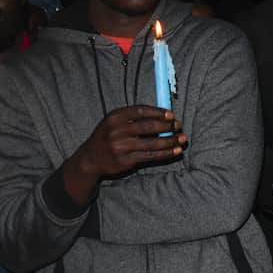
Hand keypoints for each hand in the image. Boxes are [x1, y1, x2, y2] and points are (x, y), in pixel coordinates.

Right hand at [62, 106, 183, 204]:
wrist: (90, 160)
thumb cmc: (107, 137)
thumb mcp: (113, 122)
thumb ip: (133, 117)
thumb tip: (163, 115)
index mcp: (114, 117)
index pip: (140, 111)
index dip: (158, 112)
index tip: (171, 114)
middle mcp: (116, 131)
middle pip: (148, 126)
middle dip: (167, 126)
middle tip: (179, 126)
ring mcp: (120, 147)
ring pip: (152, 143)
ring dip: (170, 141)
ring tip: (182, 139)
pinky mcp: (126, 161)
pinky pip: (150, 156)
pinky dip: (166, 153)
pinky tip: (176, 151)